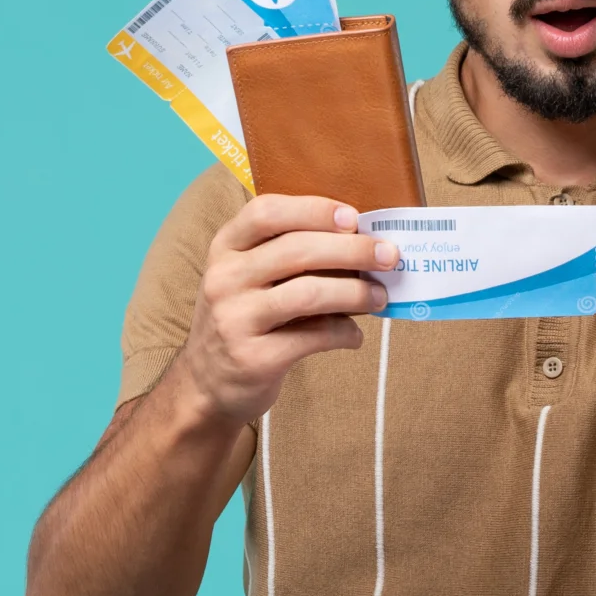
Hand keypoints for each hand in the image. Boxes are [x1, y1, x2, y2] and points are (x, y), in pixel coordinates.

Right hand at [172, 195, 398, 426]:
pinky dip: (344, 333)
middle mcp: (224, 279)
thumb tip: (362, 243)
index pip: (265, 212)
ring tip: (380, 297)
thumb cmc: (243, 320)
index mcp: (225, 249)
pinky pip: (313, 336)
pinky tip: (355, 335)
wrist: (206, 385)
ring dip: (355, 292)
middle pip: (297, 250)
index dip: (313, 209)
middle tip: (388, 256)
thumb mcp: (247, 278)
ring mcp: (235, 319)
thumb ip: (288, 257)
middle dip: (352, 249)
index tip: (353, 217)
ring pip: (308, 293)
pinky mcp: (253, 358)